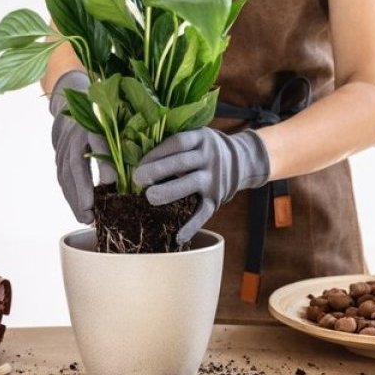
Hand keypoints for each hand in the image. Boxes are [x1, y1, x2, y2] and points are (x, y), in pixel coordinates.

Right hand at [50, 71, 114, 223]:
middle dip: (82, 191)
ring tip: (86, 218)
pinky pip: (62, 179)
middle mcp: (76, 133)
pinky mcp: (58, 155)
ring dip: (74, 199)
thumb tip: (138, 170)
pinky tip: (79, 211)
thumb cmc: (105, 113)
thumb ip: (128, 138)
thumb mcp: (119, 119)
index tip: (112, 183)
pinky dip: (70, 197)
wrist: (73, 100)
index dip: (103, 163)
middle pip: (75, 164)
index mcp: (94, 121)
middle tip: (92, 213)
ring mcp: (64, 145)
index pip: (97, 141)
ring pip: (65, 175)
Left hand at [133, 128, 269, 244]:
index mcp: (201, 138)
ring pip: (191, 184)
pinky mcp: (216, 199)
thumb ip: (174, 144)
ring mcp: (214, 179)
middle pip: (182, 163)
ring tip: (149, 198)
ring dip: (170, 191)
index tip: (138, 163)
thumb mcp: (196, 138)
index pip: (177, 143)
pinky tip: (177, 237)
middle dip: (158, 170)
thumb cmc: (204, 150)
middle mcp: (209, 157)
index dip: (157, 153)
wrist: (241, 160)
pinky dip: (192, 226)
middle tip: (137, 179)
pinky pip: (203, 213)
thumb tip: (134, 153)